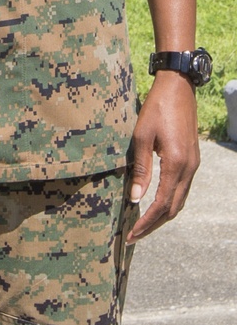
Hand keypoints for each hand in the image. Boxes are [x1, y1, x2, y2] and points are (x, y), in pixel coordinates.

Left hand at [127, 72, 200, 241]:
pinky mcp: (191, 159)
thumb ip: (140, 169)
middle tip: (134, 236)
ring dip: (161, 215)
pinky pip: (182, 188)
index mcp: (176, 165)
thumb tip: (134, 198)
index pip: (161, 204)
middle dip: (154, 224)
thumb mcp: (142, 137)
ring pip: (180, 200)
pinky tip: (155, 202)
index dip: (146, 222)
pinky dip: (169, 201)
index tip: (131, 235)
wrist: (178, 88)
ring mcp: (193, 165)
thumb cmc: (156, 108)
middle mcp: (189, 169)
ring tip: (142, 224)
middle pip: (173, 208)